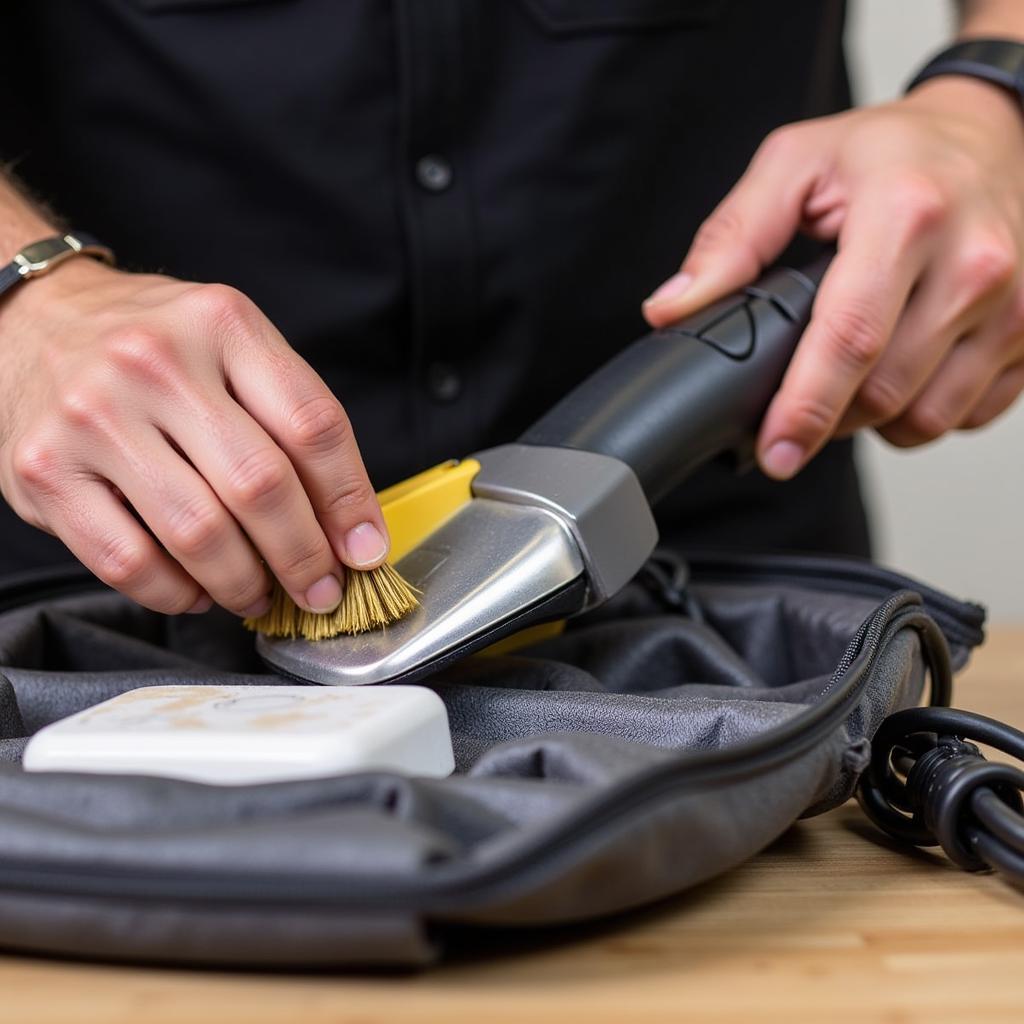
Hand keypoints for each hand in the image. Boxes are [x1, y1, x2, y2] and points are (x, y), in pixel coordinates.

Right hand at [0, 259, 389, 616]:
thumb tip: (350, 530)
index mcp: (223, 325)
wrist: (33, 319)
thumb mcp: (233, 347)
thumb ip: (292, 421)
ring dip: (243, 583)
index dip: (350, 501)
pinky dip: (175, 593)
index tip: (364, 548)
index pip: (313, 425)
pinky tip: (194, 591)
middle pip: (260, 485)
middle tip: (319, 589)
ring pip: (198, 533)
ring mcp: (94, 416)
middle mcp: (156, 363)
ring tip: (258, 593)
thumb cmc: (155, 347)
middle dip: (304, 556)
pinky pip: (129, 561)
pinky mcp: (45, 470)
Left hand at [642, 77, 1023, 478]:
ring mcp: (1016, 304)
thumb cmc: (891, 151)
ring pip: (928, 418)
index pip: (850, 339)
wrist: (992, 133)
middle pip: (886, 392)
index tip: (774, 451)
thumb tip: (671, 308)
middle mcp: (976, 262)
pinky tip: (902, 373)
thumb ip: (729, 240)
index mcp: (908, 215)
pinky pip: (968, 416)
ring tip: (850, 377)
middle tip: (797, 398)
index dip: (805, 409)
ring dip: (875, 420)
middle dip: (828, 415)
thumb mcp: (793, 166)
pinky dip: (924, 413)